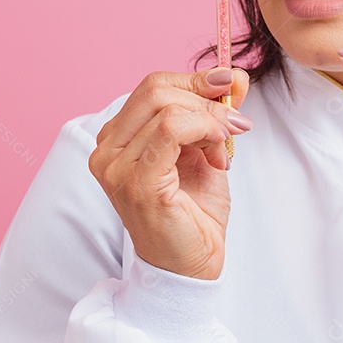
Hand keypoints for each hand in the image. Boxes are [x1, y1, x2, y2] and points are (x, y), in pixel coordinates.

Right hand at [88, 66, 251, 279]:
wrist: (191, 267)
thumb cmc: (193, 212)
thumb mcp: (206, 149)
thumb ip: (214, 112)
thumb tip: (233, 75)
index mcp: (116, 138)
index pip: (152, 87)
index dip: (195, 79)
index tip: (229, 84)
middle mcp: (107, 150)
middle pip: (156, 90)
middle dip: (205, 97)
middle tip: (235, 120)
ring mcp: (116, 167)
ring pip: (169, 109)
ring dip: (211, 121)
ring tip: (225, 148)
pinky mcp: (137, 182)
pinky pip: (170, 130)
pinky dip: (204, 130)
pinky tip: (220, 153)